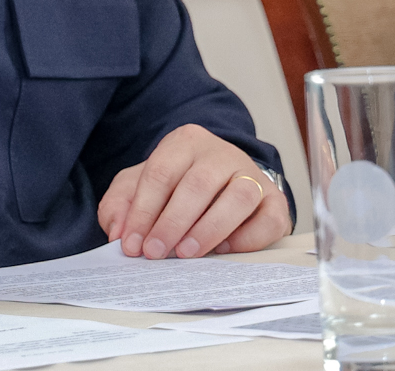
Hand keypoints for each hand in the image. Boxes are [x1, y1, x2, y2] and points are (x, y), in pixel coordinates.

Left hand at [96, 124, 289, 259]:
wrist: (222, 180)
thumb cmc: (175, 185)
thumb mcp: (139, 186)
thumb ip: (120, 204)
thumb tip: (119, 233)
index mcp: (184, 142)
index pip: (160, 173)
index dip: (143, 211)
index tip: (131, 244)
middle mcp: (221, 153)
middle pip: (197, 185)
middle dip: (172, 223)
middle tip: (155, 252)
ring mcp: (252, 175)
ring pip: (238, 198)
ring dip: (209, 229)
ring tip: (186, 253)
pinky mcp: (275, 200)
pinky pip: (270, 219)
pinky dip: (249, 238)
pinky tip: (225, 251)